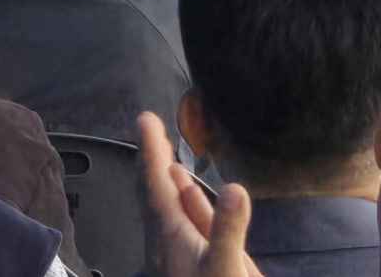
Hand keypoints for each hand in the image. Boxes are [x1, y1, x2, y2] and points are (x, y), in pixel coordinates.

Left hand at [140, 113, 262, 276]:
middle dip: (153, 159)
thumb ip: (228, 229)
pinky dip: (187, 203)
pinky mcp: (195, 261)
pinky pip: (186, 224)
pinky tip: (189, 192)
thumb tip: (236, 187)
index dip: (151, 151)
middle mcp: (169, 241)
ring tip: (166, 156)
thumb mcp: (225, 268)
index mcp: (169, 237)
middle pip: (156, 192)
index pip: (155, 186)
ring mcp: (181, 252)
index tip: (145, 119)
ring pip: (170, 208)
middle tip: (150, 128)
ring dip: (168, 180)